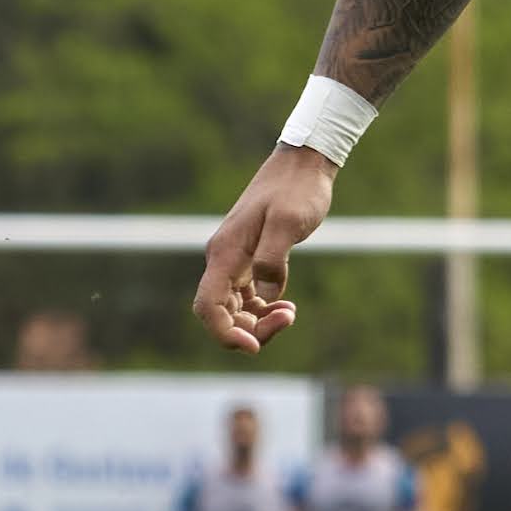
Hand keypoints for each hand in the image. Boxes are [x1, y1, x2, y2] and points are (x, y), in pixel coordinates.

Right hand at [195, 145, 338, 348]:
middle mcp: (223, 259)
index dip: (225, 333)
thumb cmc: (296, 190)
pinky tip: (286, 306)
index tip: (254, 346)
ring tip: (290, 313)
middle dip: (251, 329)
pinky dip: (264, 309)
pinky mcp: (250, 260)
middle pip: (222, 314)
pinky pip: (247, 297)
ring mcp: (235, 261)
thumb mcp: (288, 223)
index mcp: (225, 253)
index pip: (208, 306)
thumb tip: (266, 294)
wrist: (302, 164)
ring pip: (235, 309)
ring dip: (259, 322)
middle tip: (289, 318)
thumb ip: (273, 260)